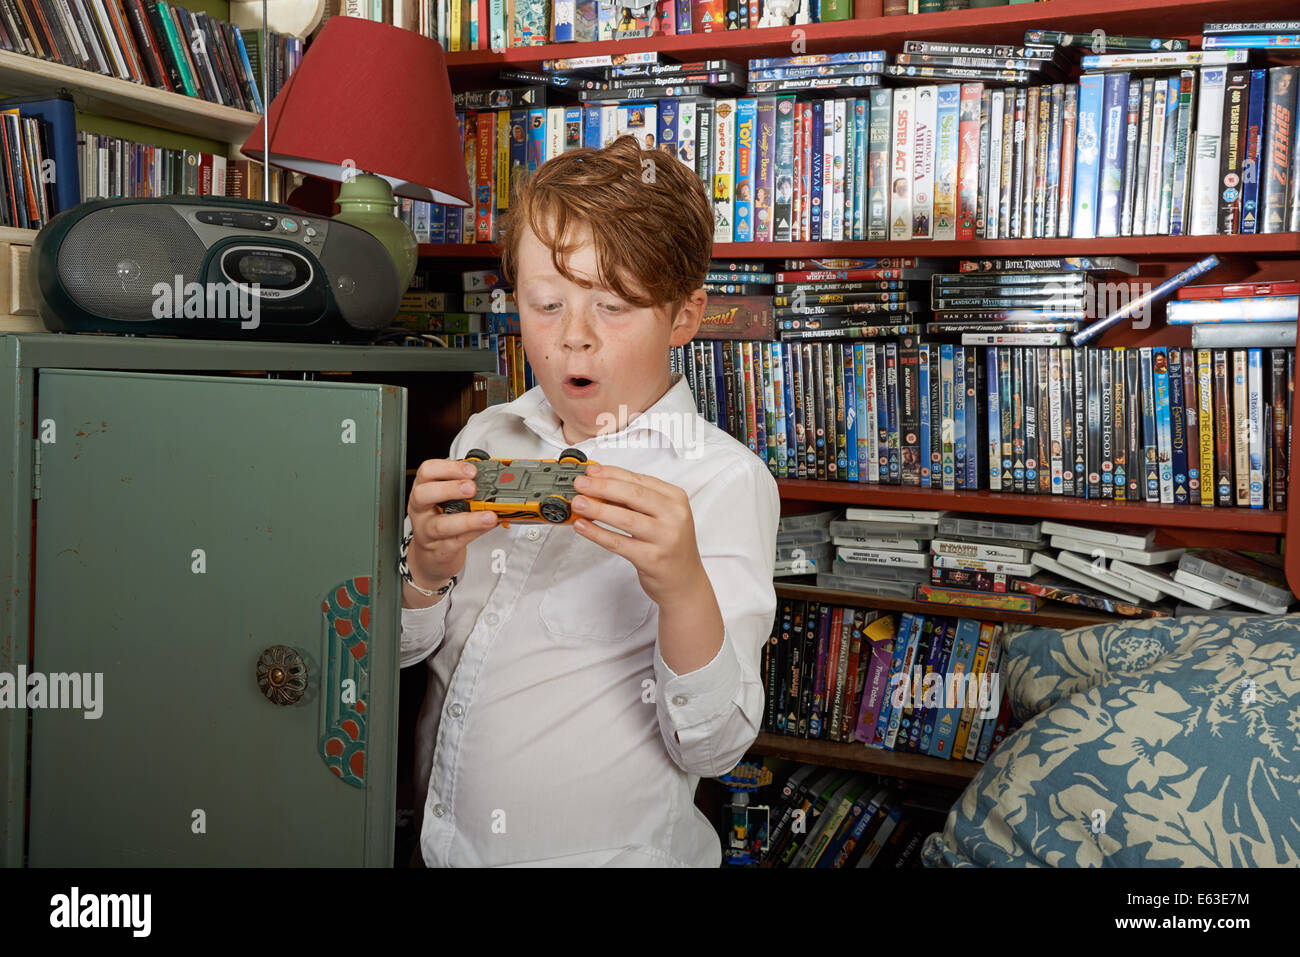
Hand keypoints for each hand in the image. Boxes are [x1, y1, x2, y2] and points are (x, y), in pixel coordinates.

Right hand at [406, 458, 497, 590]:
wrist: (433, 553)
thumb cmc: (441, 519)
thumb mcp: (447, 500)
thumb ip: (465, 490)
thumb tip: (494, 482)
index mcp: (423, 489)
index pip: (427, 471)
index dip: (448, 468)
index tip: (471, 469)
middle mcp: (420, 509)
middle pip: (423, 494)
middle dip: (450, 488)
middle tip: (472, 488)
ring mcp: (427, 531)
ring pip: (441, 525)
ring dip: (468, 519)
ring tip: (488, 515)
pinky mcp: (440, 549)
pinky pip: (458, 541)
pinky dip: (476, 532)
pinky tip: (488, 526)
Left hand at [569, 463, 703, 606]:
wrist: (684, 580)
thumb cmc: (669, 544)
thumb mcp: (661, 516)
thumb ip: (635, 501)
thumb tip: (599, 486)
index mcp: (676, 498)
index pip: (639, 480)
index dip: (611, 473)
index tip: (590, 471)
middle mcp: (674, 516)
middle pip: (633, 495)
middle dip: (602, 487)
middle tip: (580, 484)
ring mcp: (665, 538)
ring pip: (625, 518)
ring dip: (597, 509)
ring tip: (578, 503)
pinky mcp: (652, 559)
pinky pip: (619, 543)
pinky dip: (598, 533)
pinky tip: (583, 526)